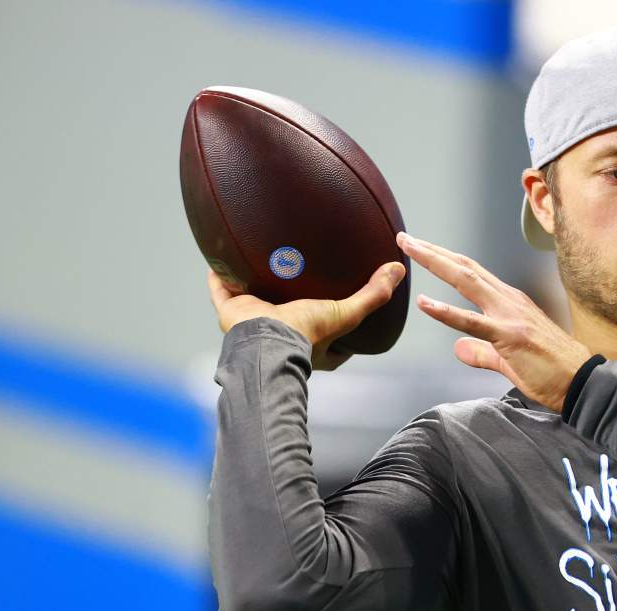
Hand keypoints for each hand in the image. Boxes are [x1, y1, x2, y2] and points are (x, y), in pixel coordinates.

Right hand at [206, 262, 405, 370]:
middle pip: (289, 314)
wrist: (266, 343)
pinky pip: (222, 290)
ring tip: (262, 260)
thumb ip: (373, 295)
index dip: (337, 322)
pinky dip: (219, 277)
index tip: (344, 306)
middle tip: (300, 276)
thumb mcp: (346, 314)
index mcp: (311, 345)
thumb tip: (398, 270)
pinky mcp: (231, 312)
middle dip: (293, 299)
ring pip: (254, 300)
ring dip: (256, 284)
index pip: (330, 338)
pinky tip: (219, 259)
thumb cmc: (307, 336)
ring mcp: (254, 323)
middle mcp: (281, 335)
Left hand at [396, 231, 592, 412]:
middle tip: (405, 239)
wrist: (583, 381)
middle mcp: (508, 301)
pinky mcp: (509, 337)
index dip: (445, 260)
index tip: (421, 249)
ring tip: (409, 251)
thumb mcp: (509, 359)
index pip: (471, 274)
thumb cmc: (554, 370)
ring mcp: (509, 316)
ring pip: (466, 281)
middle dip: (433, 252)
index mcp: (510, 303)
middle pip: (465, 268)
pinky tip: (424, 302)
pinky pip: (472, 322)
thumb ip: (482, 352)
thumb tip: (458, 349)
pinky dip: (446, 310)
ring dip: (435, 263)